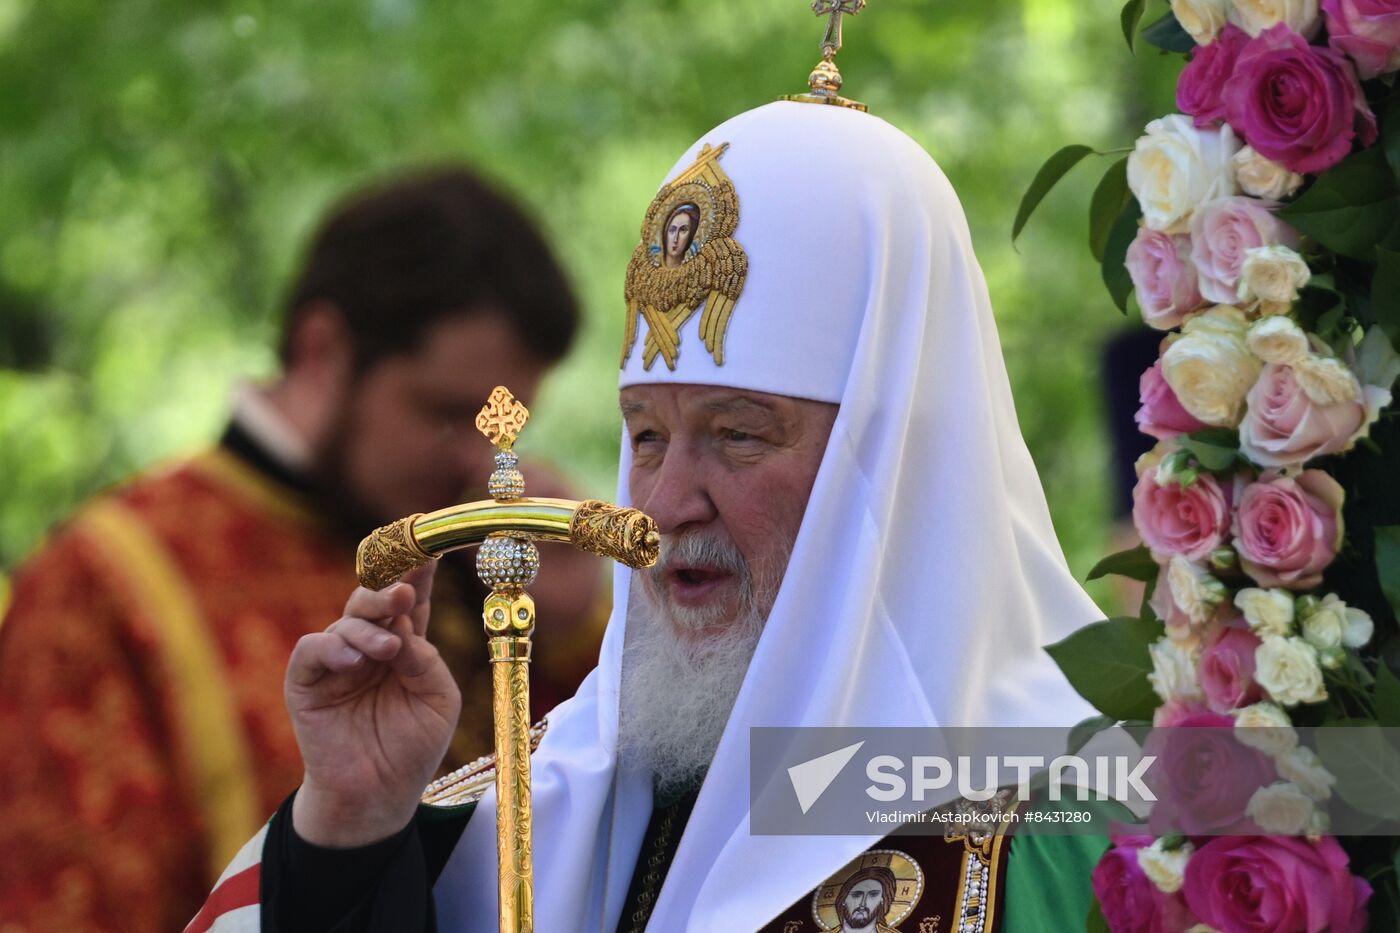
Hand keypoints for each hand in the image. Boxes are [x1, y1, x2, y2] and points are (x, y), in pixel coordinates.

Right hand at [286, 562, 460, 846]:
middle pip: (375, 600)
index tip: (431, 545)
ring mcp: (337, 662)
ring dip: (368, 628)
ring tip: (387, 650)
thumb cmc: (412, 748)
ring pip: (346, 621)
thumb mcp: (437, 701)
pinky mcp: (306, 682)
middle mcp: (370, 645)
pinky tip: (353, 661)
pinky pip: (311, 649)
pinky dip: (332, 648)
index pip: (412, 600)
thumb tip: (405, 627)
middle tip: (404, 593)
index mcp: (406, 645)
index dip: (419, 571)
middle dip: (389, 590)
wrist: (377, 797)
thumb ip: (426, 660)